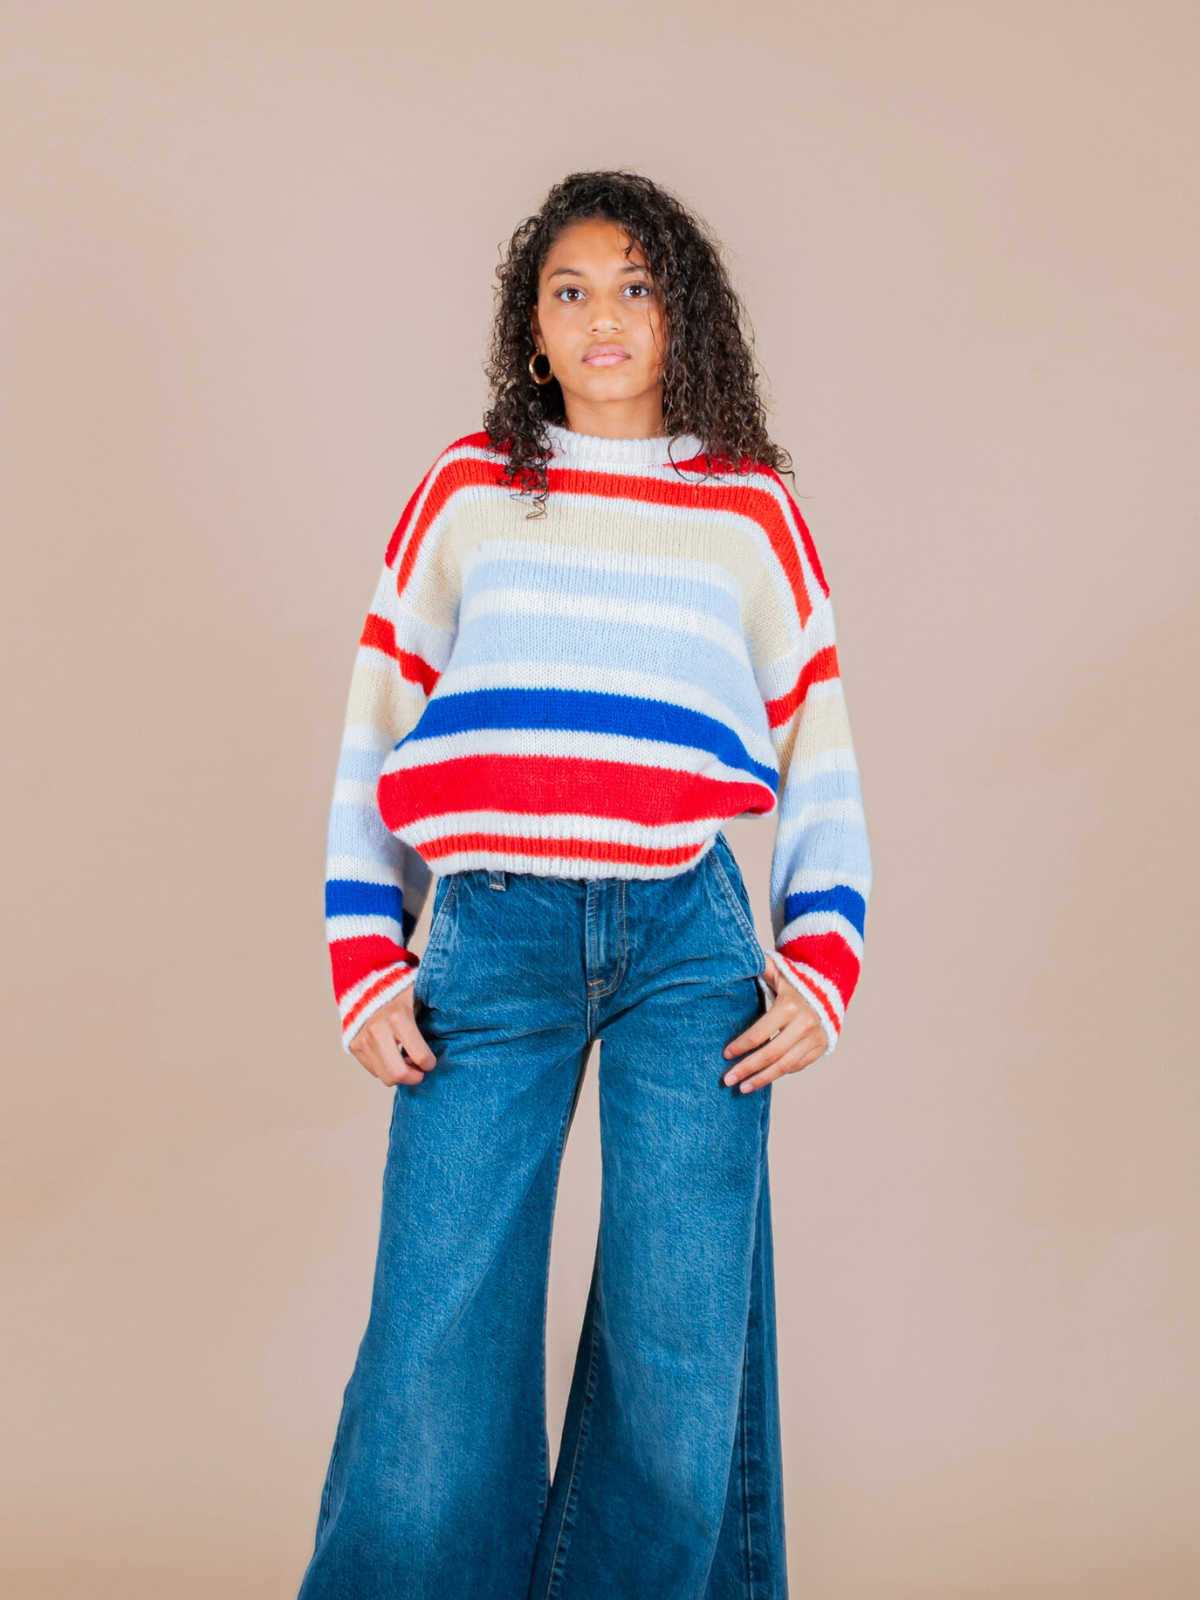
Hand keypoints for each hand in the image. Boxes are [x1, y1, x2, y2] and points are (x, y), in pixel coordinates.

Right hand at [348, 985, 435, 1086]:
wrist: (368, 983)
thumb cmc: (403, 991)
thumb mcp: (422, 994)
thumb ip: (440, 1008)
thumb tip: (463, 1023)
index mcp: (398, 1016)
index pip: (420, 1057)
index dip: (430, 1063)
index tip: (431, 1059)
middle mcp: (377, 1029)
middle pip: (397, 1074)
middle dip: (414, 1077)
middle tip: (420, 1069)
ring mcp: (362, 1039)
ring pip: (385, 1077)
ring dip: (400, 1074)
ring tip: (407, 1060)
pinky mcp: (354, 1046)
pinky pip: (374, 1071)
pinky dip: (386, 1067)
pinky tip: (392, 1053)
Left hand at [722, 955, 827, 1092]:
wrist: (829, 989)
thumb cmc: (794, 981)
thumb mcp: (778, 971)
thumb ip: (760, 966)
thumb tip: (736, 958)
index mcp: (790, 1006)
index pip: (760, 1033)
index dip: (741, 1046)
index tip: (725, 1055)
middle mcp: (805, 1024)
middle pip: (770, 1054)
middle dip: (747, 1068)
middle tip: (728, 1080)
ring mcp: (814, 1038)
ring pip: (784, 1066)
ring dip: (761, 1079)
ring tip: (742, 1088)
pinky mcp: (820, 1048)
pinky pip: (796, 1066)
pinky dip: (778, 1074)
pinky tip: (762, 1079)